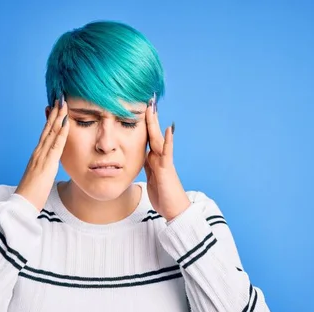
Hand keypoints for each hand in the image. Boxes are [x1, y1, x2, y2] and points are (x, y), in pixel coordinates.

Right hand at [15, 96, 68, 211]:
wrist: (22, 204)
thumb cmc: (31, 194)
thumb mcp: (39, 178)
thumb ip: (44, 170)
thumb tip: (49, 167)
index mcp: (37, 156)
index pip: (45, 134)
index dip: (50, 121)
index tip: (55, 108)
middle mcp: (38, 152)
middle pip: (47, 129)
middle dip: (54, 113)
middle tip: (60, 98)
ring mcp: (41, 156)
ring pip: (51, 132)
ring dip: (58, 117)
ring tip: (64, 103)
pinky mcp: (47, 163)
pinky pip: (56, 145)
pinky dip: (61, 132)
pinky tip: (66, 122)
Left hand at [144, 98, 190, 221]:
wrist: (174, 209)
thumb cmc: (163, 196)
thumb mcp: (151, 179)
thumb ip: (148, 167)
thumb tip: (142, 158)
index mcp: (153, 160)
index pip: (146, 138)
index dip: (142, 125)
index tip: (138, 110)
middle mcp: (159, 158)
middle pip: (152, 134)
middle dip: (149, 118)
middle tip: (147, 100)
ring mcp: (164, 162)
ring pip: (158, 139)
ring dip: (155, 124)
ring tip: (153, 108)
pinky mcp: (167, 169)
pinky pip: (167, 153)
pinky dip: (167, 141)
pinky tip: (168, 129)